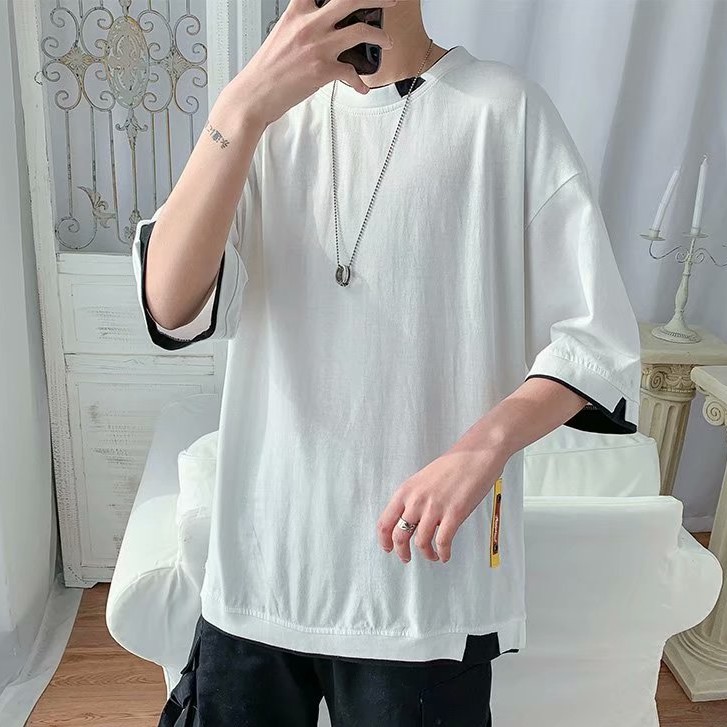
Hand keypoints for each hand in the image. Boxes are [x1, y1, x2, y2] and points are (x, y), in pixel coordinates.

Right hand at [220, 0, 397, 127]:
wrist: (254, 95)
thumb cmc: (267, 70)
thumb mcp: (283, 34)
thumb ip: (303, 24)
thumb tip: (324, 25)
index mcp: (297, 12)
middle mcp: (309, 24)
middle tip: (390, 0)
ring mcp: (318, 47)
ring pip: (360, 31)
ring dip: (379, 36)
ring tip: (386, 42)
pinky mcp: (322, 70)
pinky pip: (352, 72)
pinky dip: (360, 82)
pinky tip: (361, 87)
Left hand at [376, 447, 507, 563]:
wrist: (476, 455)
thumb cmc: (453, 465)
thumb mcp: (422, 479)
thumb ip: (413, 499)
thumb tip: (409, 519)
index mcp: (406, 491)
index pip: (385, 522)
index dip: (384, 540)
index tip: (388, 548)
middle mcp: (416, 501)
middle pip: (399, 536)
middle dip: (401, 552)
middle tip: (406, 558)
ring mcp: (434, 508)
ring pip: (421, 542)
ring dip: (426, 554)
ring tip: (432, 555)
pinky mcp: (454, 514)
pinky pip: (443, 542)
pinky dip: (443, 553)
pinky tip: (445, 555)